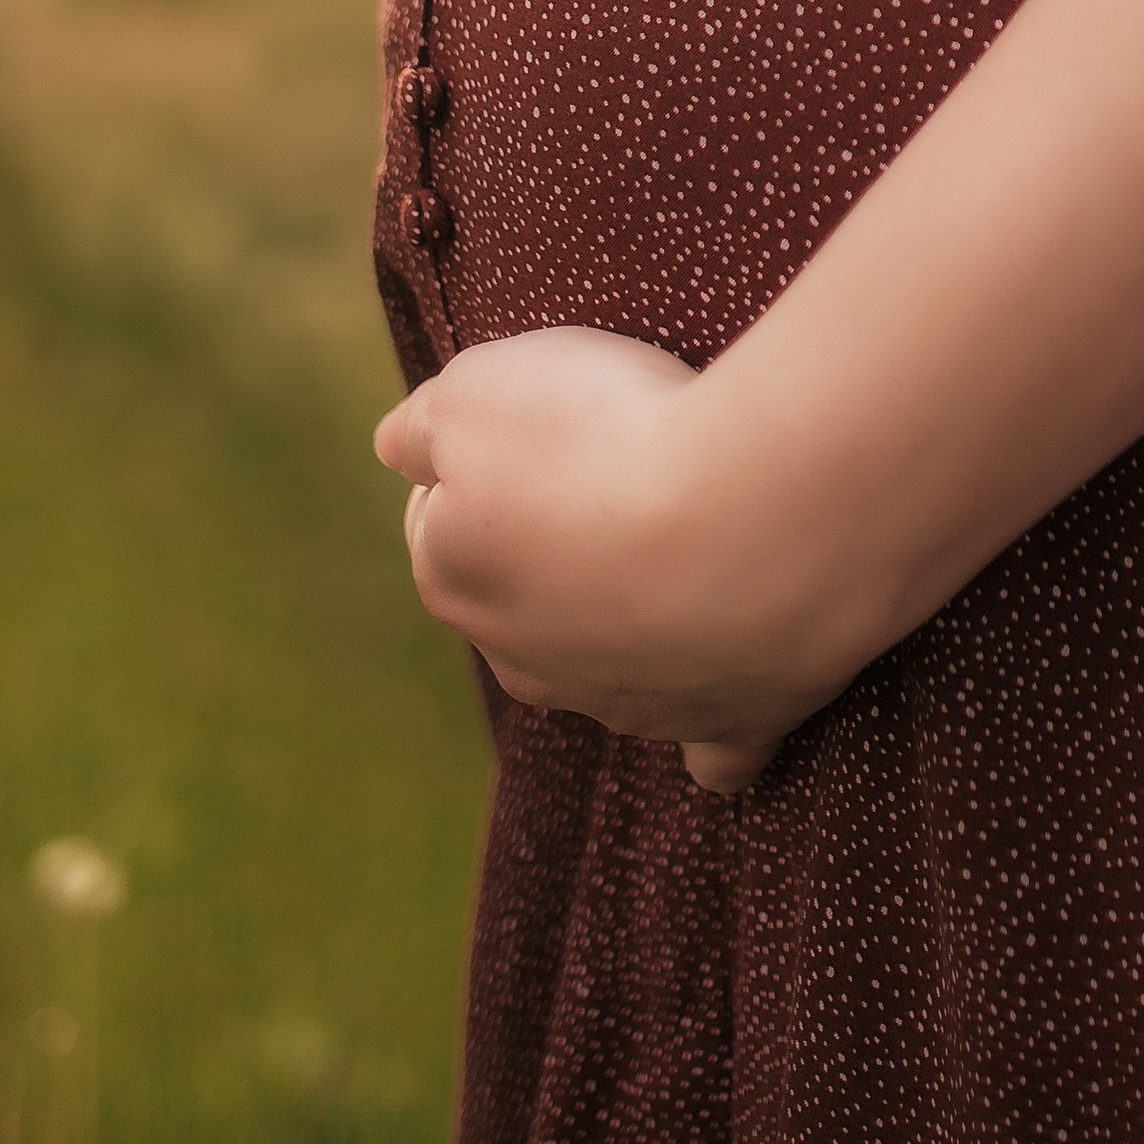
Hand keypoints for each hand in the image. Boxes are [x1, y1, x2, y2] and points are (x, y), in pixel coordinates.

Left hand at [375, 330, 822, 794]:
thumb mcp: (477, 391)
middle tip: (625, 471)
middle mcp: (530, 662)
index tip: (541, 420)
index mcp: (460, 582)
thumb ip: (421, 424)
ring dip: (637, 621)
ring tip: (697, 545)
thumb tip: (396, 448)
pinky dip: (717, 728)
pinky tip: (730, 700)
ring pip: (609, 670)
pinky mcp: (727, 723)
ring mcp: (629, 702)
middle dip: (560, 547)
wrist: (748, 511)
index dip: (486, 460)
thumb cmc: (609, 436)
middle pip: (526, 600)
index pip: (440, 519)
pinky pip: (714, 752)